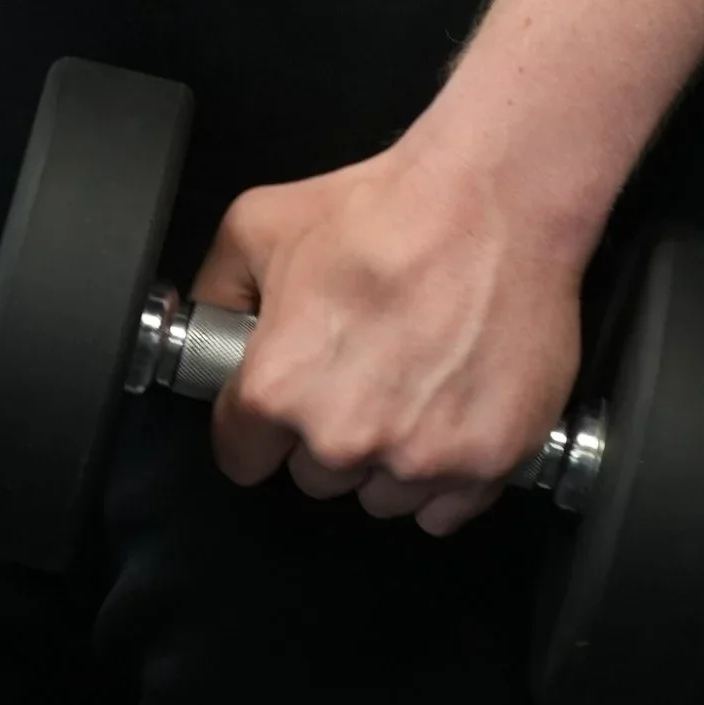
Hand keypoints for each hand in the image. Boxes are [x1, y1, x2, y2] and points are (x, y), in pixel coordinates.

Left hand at [195, 141, 584, 536]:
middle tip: (363, 364)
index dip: (258, 423)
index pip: (241, 455)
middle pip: (315, 476)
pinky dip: (447, 472)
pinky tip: (452, 408)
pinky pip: (444, 507)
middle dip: (329, 431)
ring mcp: (420, 457)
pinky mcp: (487, 462)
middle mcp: (344, 438)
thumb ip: (218, 291)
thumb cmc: (387, 205)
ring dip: (389, 455)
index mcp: (280, 388)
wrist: (497, 196)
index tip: (285, 397)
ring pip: (381, 496)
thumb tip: (206, 331)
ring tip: (415, 379)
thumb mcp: (262, 222)